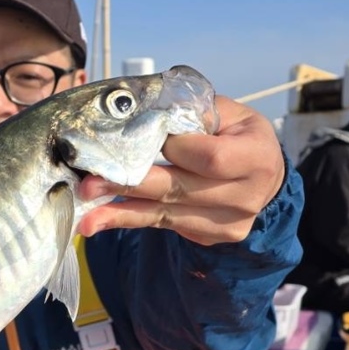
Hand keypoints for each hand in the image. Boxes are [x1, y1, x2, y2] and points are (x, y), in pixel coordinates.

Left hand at [76, 95, 285, 245]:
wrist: (262, 181)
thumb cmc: (237, 136)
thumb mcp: (228, 115)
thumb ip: (192, 113)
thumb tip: (142, 115)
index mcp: (256, 157)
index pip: (210, 158)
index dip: (176, 148)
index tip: (145, 136)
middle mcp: (245, 196)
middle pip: (177, 189)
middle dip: (129, 184)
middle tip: (89, 184)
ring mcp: (226, 222)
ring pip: (163, 214)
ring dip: (119, 213)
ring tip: (85, 216)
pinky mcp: (207, 236)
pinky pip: (161, 225)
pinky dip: (127, 220)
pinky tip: (98, 222)